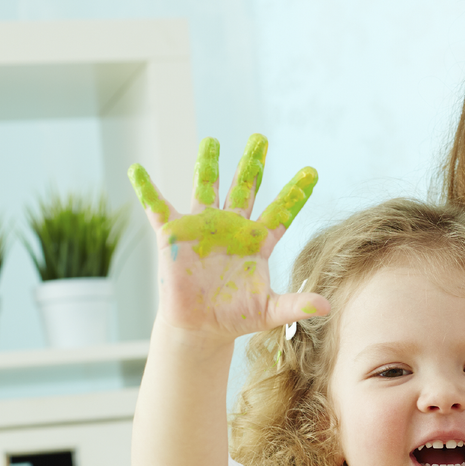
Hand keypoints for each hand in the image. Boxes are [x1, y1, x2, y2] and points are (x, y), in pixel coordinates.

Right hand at [128, 134, 325, 341]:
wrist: (202, 327)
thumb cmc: (236, 317)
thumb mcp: (270, 311)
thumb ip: (297, 305)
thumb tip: (327, 307)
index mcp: (257, 242)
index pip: (281, 212)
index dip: (295, 193)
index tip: (312, 171)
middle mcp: (231, 228)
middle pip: (244, 189)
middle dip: (252, 164)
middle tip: (261, 138)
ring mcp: (202, 228)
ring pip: (206, 188)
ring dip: (208, 164)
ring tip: (211, 141)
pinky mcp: (174, 235)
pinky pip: (157, 207)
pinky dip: (146, 189)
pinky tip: (136, 170)